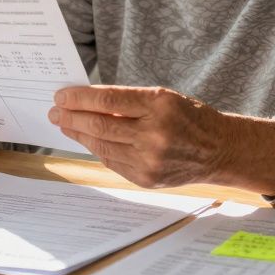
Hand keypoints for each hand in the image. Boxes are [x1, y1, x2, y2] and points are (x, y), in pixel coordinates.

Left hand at [49, 85, 274, 194]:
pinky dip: (96, 149)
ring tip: (65, 125)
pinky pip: (112, 161)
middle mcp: (154, 133)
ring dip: (78, 134)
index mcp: (160, 105)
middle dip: (71, 117)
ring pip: (102, 145)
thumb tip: (87, 102)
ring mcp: (150, 159)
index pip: (108, 99)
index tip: (62, 95)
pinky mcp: (146, 178)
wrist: (219, 151)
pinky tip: (86, 140)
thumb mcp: (164, 99)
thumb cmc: (189, 118)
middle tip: (55, 111)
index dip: (80, 97)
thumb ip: (129, 102)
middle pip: (100, 124)